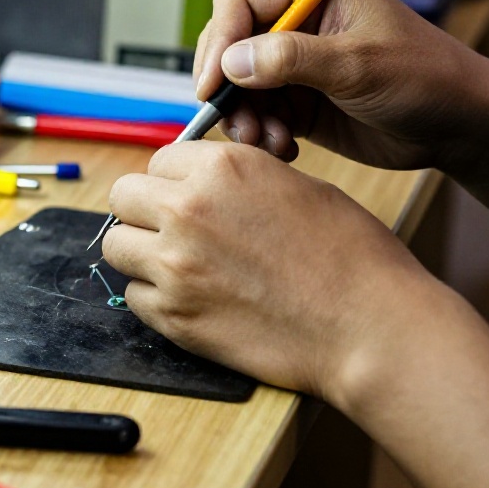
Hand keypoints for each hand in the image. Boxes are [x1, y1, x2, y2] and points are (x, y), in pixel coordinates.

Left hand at [103, 141, 447, 400]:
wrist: (371, 327)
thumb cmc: (350, 257)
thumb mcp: (294, 187)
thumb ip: (233, 181)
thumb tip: (194, 183)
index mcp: (220, 168)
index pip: (158, 160)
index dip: (174, 180)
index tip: (188, 197)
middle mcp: (186, 209)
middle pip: (123, 197)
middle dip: (145, 210)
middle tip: (173, 230)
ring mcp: (173, 264)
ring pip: (117, 246)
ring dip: (141, 253)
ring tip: (181, 266)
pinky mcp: (172, 314)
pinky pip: (133, 296)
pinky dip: (155, 298)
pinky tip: (194, 300)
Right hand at [194, 0, 488, 170]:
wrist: (459, 126)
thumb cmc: (426, 78)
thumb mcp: (359, 64)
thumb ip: (293, 59)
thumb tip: (232, 62)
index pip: (239, 5)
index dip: (219, 43)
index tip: (213, 85)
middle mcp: (296, 22)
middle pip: (229, 47)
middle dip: (228, 88)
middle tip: (238, 123)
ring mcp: (294, 63)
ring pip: (237, 87)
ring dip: (244, 118)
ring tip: (268, 142)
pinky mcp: (296, 100)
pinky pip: (256, 114)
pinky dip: (261, 134)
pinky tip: (284, 148)